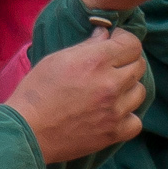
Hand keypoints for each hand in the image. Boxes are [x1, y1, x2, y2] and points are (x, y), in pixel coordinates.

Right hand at [5, 26, 147, 161]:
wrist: (28, 131)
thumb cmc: (36, 92)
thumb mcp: (56, 59)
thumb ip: (86, 46)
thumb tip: (105, 35)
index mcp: (95, 61)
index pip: (131, 44)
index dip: (124, 40)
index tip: (115, 43)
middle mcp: (110, 84)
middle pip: (138, 66)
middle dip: (127, 62)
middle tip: (112, 66)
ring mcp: (114, 110)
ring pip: (140, 92)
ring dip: (128, 88)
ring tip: (111, 91)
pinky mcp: (113, 133)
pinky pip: (136, 121)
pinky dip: (128, 116)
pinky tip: (113, 113)